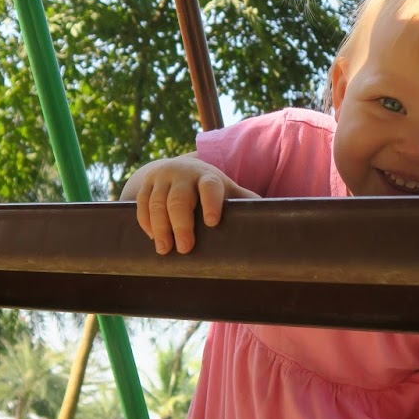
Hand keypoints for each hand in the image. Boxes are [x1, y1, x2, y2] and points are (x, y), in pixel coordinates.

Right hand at [121, 156, 255, 253]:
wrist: (176, 169)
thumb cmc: (208, 188)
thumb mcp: (227, 191)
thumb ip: (245, 202)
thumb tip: (277, 220)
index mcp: (208, 178)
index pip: (211, 187)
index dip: (211, 203)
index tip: (212, 222)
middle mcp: (183, 174)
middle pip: (179, 199)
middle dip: (181, 225)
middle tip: (185, 249)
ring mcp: (162, 178)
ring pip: (157, 203)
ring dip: (160, 227)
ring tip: (165, 250)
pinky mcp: (145, 185)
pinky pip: (141, 204)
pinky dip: (146, 222)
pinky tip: (152, 237)